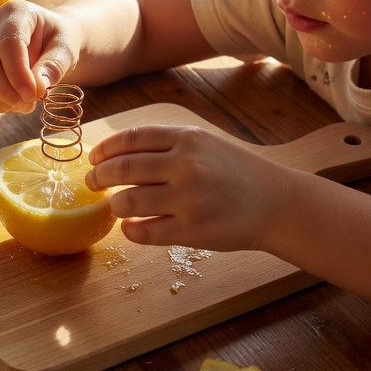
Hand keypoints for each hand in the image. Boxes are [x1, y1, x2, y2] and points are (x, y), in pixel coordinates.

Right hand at [0, 1, 81, 112]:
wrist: (46, 41)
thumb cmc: (56, 41)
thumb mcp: (66, 49)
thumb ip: (55, 65)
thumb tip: (38, 86)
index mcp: (15, 11)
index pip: (8, 43)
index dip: (17, 73)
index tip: (33, 96)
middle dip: (5, 89)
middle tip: (29, 105)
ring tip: (25, 104)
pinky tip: (12, 104)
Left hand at [85, 125, 293, 251]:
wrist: (276, 202)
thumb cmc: (236, 171)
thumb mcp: (205, 143)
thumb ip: (167, 144)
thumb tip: (118, 154)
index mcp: (187, 138)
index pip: (131, 139)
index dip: (105, 149)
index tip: (94, 158)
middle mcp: (186, 166)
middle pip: (123, 169)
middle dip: (100, 176)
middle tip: (93, 182)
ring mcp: (188, 200)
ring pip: (129, 202)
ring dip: (115, 205)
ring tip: (117, 206)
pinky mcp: (191, 231)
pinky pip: (145, 232)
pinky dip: (131, 230)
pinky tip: (132, 227)